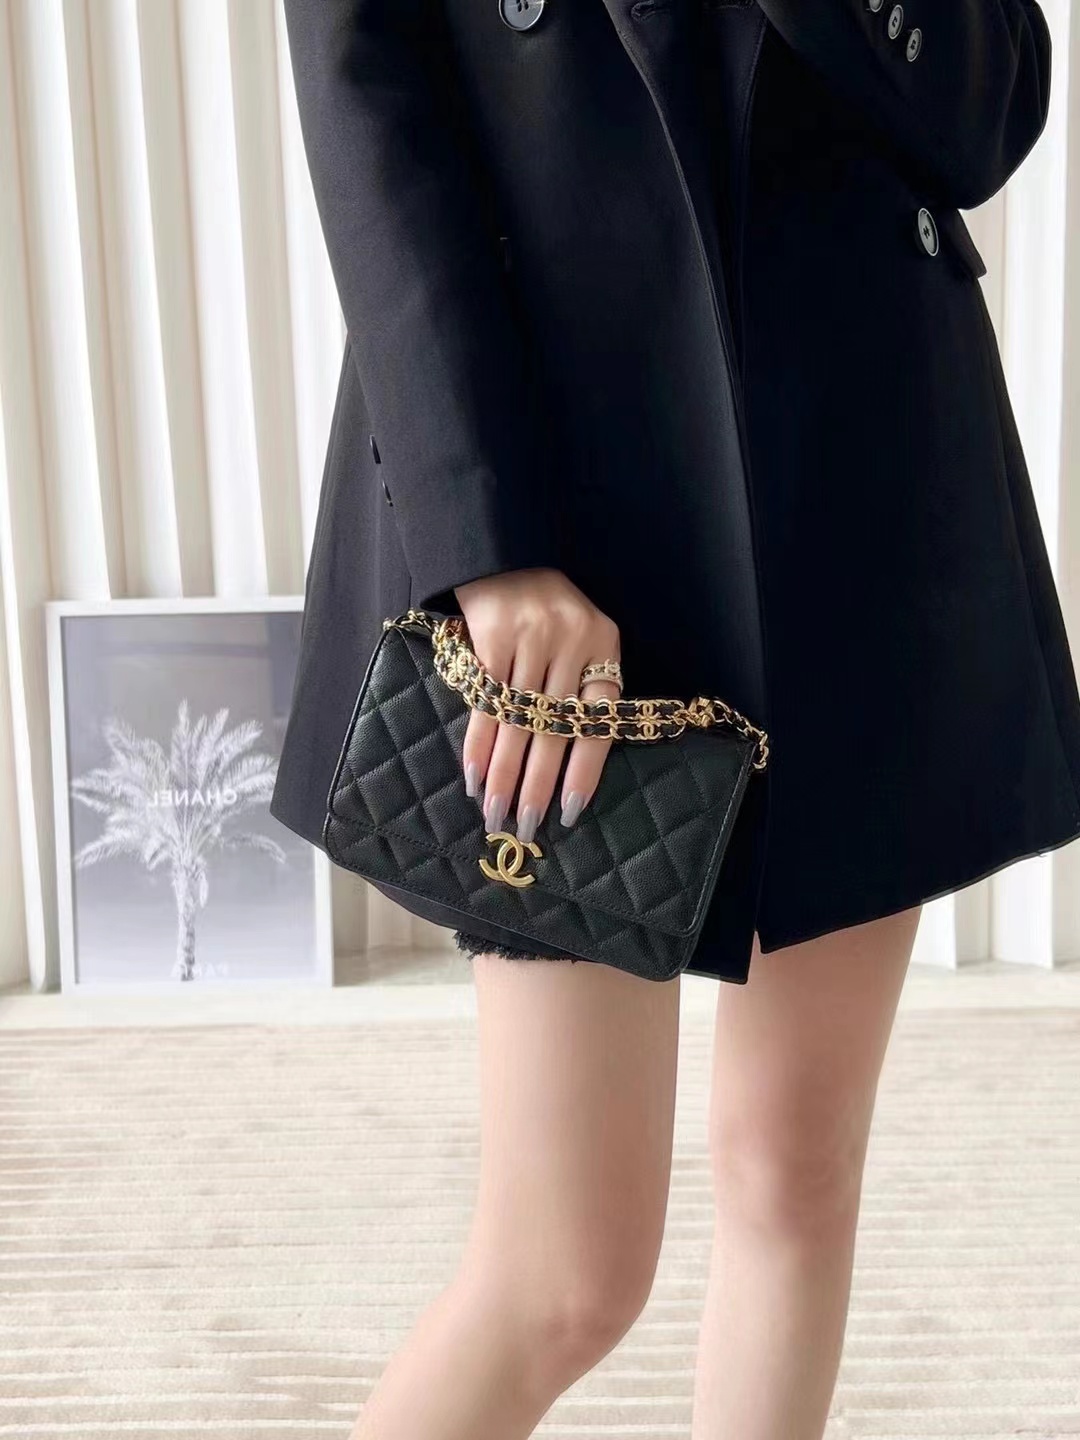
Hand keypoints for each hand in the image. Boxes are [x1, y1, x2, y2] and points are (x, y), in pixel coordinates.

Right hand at [452, 568, 621, 841]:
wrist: (504, 553)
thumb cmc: (547, 609)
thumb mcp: (581, 637)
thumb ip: (582, 687)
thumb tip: (566, 767)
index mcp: (603, 645)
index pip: (599, 722)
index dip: (583, 772)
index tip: (569, 813)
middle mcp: (573, 641)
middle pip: (556, 731)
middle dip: (537, 785)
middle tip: (525, 826)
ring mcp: (532, 637)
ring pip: (518, 724)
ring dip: (503, 774)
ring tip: (495, 812)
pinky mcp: (493, 634)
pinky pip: (487, 702)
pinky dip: (477, 743)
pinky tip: (473, 774)